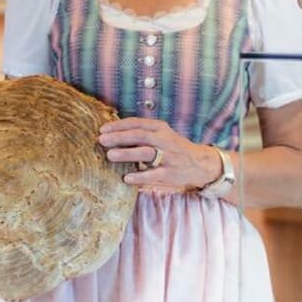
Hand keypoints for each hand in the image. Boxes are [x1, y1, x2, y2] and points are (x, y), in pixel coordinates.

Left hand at [98, 118, 221, 192]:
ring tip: (110, 155)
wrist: (200, 163)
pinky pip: (152, 175)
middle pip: (139, 136)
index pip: (137, 123)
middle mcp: (164, 140)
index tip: (103, 129)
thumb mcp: (161, 134)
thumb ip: (142, 133)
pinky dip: (139, 176)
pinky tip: (126, 178)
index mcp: (160, 128)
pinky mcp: (170, 173)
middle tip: (102, 140)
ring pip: (145, 153)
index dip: (119, 125)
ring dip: (127, 153)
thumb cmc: (173, 148)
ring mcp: (168, 157)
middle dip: (119, 137)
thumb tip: (113, 133)